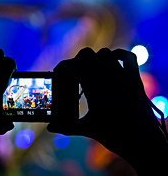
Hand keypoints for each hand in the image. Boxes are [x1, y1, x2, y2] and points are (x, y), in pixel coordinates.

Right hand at [47, 48, 166, 173]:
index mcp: (93, 85)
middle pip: (86, 55)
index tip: (57, 72)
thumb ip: (66, 127)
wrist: (144, 141)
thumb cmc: (115, 135)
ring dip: (94, 58)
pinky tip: (113, 62)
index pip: (73, 65)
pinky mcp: (134, 78)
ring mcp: (122, 75)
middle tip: (72, 74)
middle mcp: (108, 75)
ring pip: (104, 53)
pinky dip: (118, 55)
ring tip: (90, 71)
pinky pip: (128, 56)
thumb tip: (50, 128)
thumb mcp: (87, 129)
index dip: (62, 66)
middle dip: (76, 61)